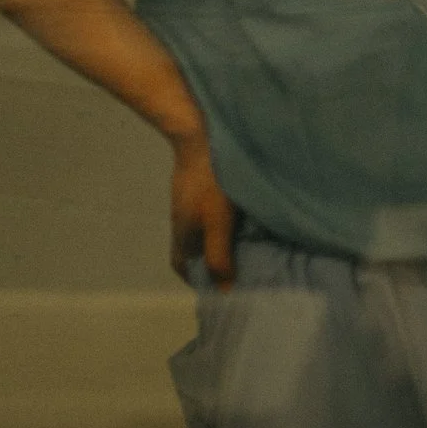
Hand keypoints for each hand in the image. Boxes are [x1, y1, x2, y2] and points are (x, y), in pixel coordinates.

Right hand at [168, 133, 236, 288]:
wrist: (201, 135)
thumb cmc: (212, 183)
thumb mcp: (219, 223)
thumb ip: (220, 256)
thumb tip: (224, 291)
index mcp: (182, 232)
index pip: (181, 264)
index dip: (196, 278)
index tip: (218, 286)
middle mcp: (181, 218)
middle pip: (192, 247)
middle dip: (210, 260)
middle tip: (237, 266)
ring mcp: (188, 200)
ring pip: (200, 228)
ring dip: (218, 239)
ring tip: (245, 244)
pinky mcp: (198, 185)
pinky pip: (207, 211)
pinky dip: (222, 220)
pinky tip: (242, 215)